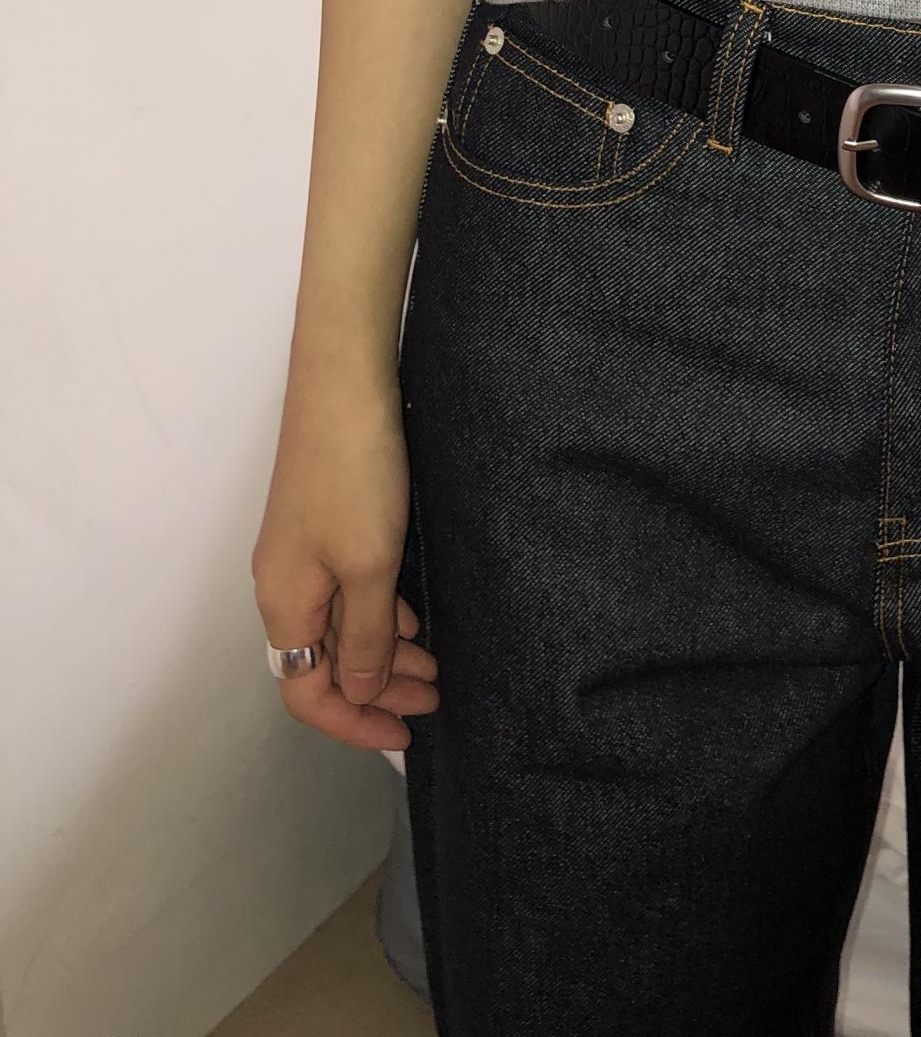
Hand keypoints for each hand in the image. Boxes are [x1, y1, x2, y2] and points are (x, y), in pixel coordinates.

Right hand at [251, 373, 439, 752]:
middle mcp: (283, 586)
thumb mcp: (369, 566)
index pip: (306, 693)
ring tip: (434, 665)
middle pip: (324, 663)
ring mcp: (301, 554)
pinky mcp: (323, 525)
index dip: (353, 721)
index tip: (406, 734)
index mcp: (284, 606)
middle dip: (378, 689)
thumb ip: (366, 636)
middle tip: (436, 696)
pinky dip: (380, 613)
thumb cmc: (355, 477)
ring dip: (384, 652)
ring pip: (340, 626)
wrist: (342, 385)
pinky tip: (412, 615)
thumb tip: (359, 690)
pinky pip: (347, 591)